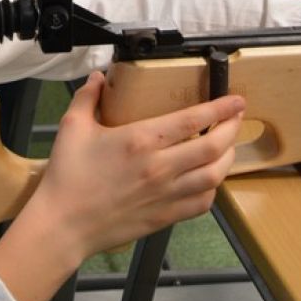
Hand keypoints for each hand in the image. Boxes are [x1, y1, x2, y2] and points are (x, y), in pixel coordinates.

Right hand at [0, 75, 244, 300]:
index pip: (192, 120)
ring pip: (214, 176)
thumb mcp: (72, 126)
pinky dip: (213, 188)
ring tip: (228, 145)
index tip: (235, 100)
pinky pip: (202, 202)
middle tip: (237, 117)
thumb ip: (87, 97)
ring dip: (228, 158)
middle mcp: (161, 167)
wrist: (64, 223)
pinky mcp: (166, 217)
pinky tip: (210, 179)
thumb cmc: (67, 174)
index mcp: (141, 140)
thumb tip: (98, 77)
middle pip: (214, 147)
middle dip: (232, 129)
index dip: (220, 108)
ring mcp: (167, 194)